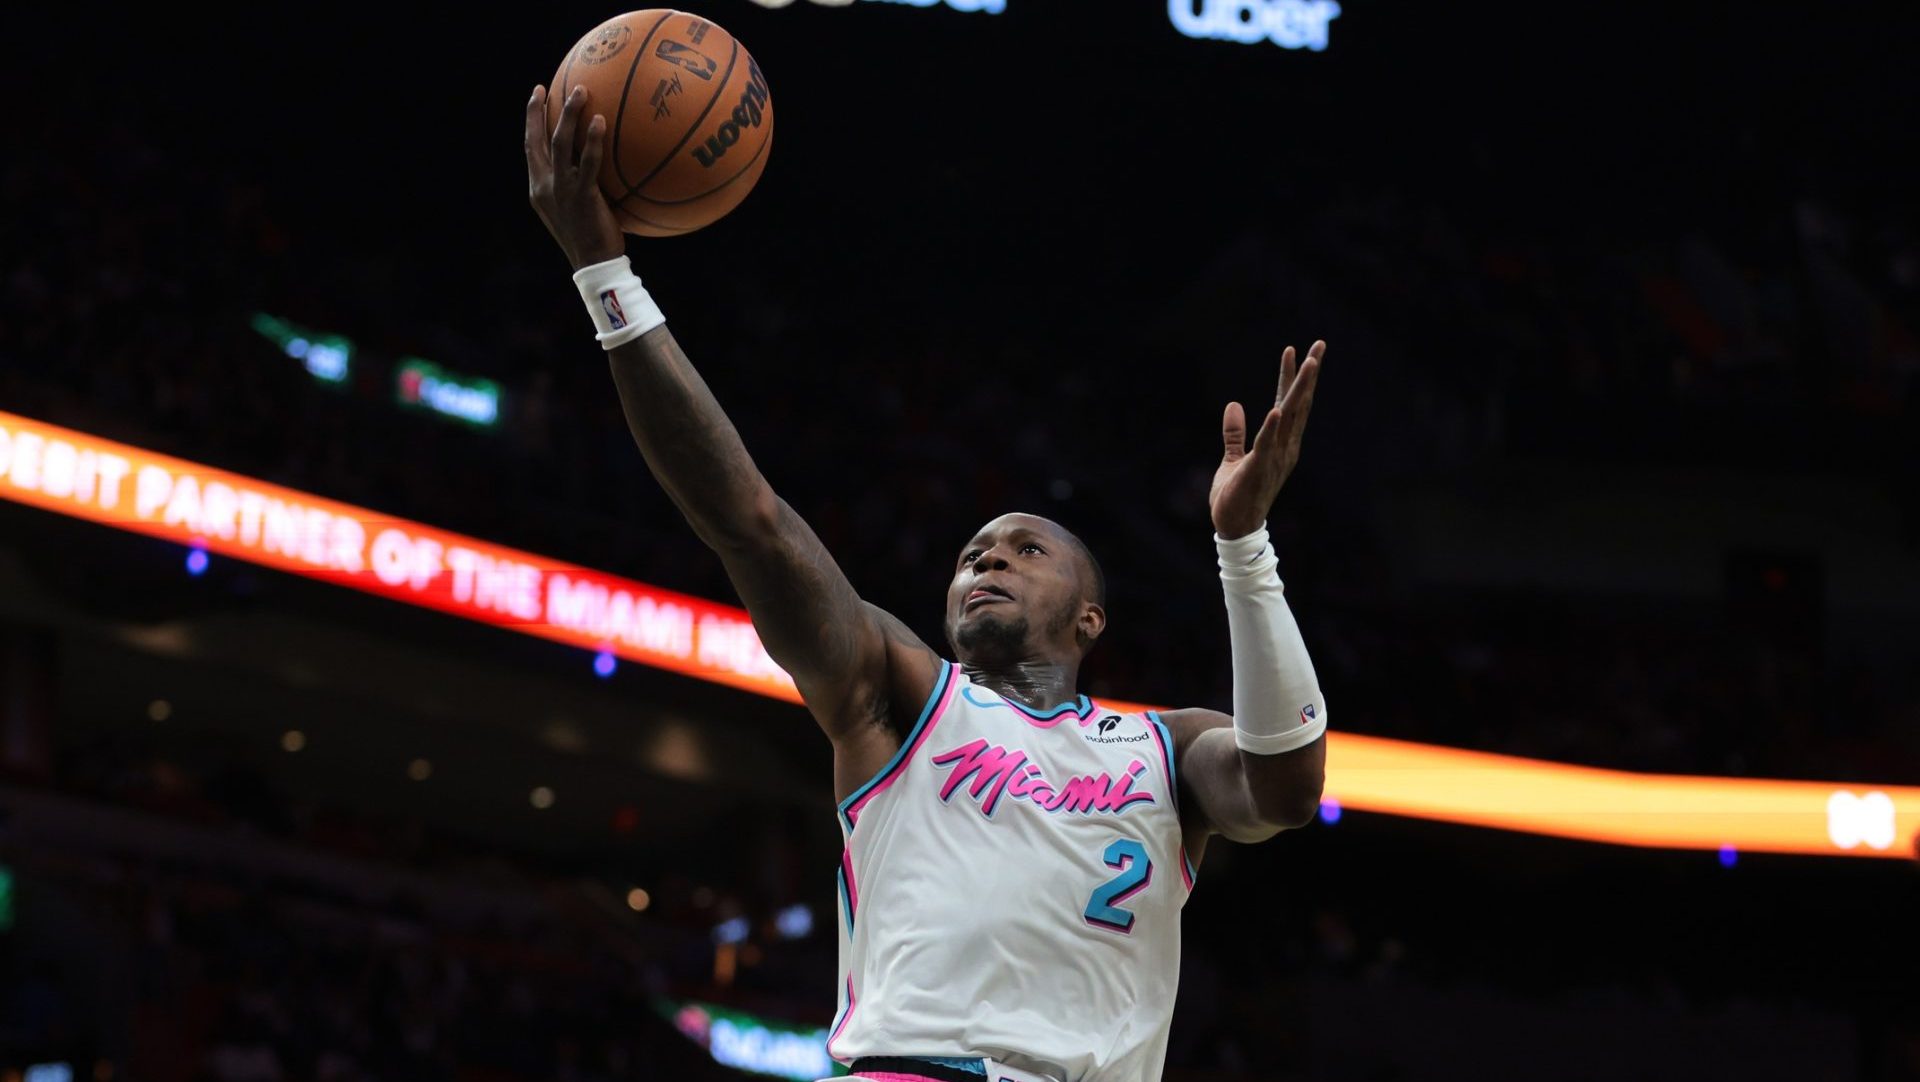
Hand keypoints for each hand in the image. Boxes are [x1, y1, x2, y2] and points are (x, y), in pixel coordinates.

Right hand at [525, 84, 625, 270]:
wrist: (594, 264)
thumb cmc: (591, 237)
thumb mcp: (574, 209)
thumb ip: (576, 183)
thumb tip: (593, 161)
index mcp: (538, 188)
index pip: (530, 148)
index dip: (531, 120)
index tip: (535, 96)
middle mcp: (544, 186)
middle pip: (536, 140)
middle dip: (537, 111)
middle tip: (545, 87)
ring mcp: (561, 190)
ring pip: (559, 143)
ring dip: (568, 114)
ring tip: (580, 91)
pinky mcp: (582, 196)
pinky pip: (587, 162)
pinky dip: (592, 140)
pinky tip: (601, 121)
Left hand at [1210, 340, 1324, 539]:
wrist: (1234, 528)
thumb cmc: (1236, 495)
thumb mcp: (1234, 458)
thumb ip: (1235, 433)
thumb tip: (1234, 405)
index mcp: (1279, 443)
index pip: (1288, 403)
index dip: (1291, 377)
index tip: (1295, 350)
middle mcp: (1284, 447)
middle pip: (1298, 404)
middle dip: (1308, 374)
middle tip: (1319, 345)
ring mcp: (1275, 457)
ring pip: (1289, 417)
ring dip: (1298, 390)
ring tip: (1308, 363)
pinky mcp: (1258, 469)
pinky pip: (1267, 444)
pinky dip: (1272, 426)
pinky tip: (1276, 407)